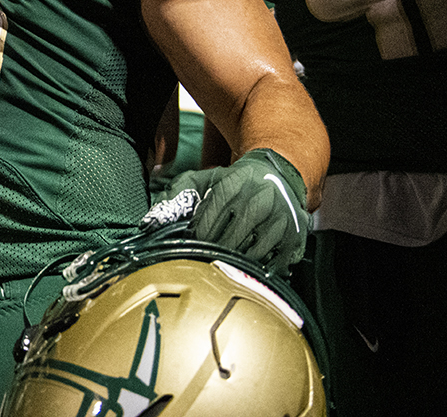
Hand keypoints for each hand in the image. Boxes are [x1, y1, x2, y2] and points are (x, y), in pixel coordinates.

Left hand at [166, 148, 308, 271]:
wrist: (279, 176)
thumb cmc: (235, 183)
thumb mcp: (205, 178)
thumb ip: (178, 193)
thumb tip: (152, 220)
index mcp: (235, 183)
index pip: (211, 216)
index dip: (199, 235)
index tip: (192, 244)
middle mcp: (260, 199)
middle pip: (231, 239)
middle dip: (215, 253)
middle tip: (206, 261)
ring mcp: (280, 218)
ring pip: (252, 254)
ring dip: (237, 264)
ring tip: (226, 265)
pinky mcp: (294, 235)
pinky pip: (274, 263)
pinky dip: (259, 269)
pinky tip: (250, 267)